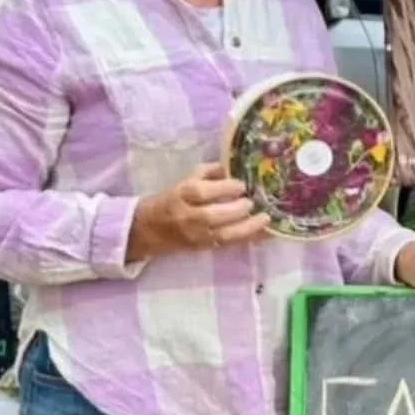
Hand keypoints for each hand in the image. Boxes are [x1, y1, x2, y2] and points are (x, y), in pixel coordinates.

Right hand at [127, 163, 268, 260]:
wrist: (149, 230)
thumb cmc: (172, 200)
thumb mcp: (185, 181)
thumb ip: (209, 173)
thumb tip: (234, 166)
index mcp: (180, 195)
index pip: (200, 192)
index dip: (222, 188)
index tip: (241, 185)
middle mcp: (187, 217)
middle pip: (211, 216)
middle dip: (235, 210)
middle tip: (252, 203)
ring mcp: (197, 235)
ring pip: (222, 235)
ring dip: (247, 228)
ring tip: (265, 219)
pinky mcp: (205, 248)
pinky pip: (229, 245)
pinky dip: (249, 239)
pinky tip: (266, 233)